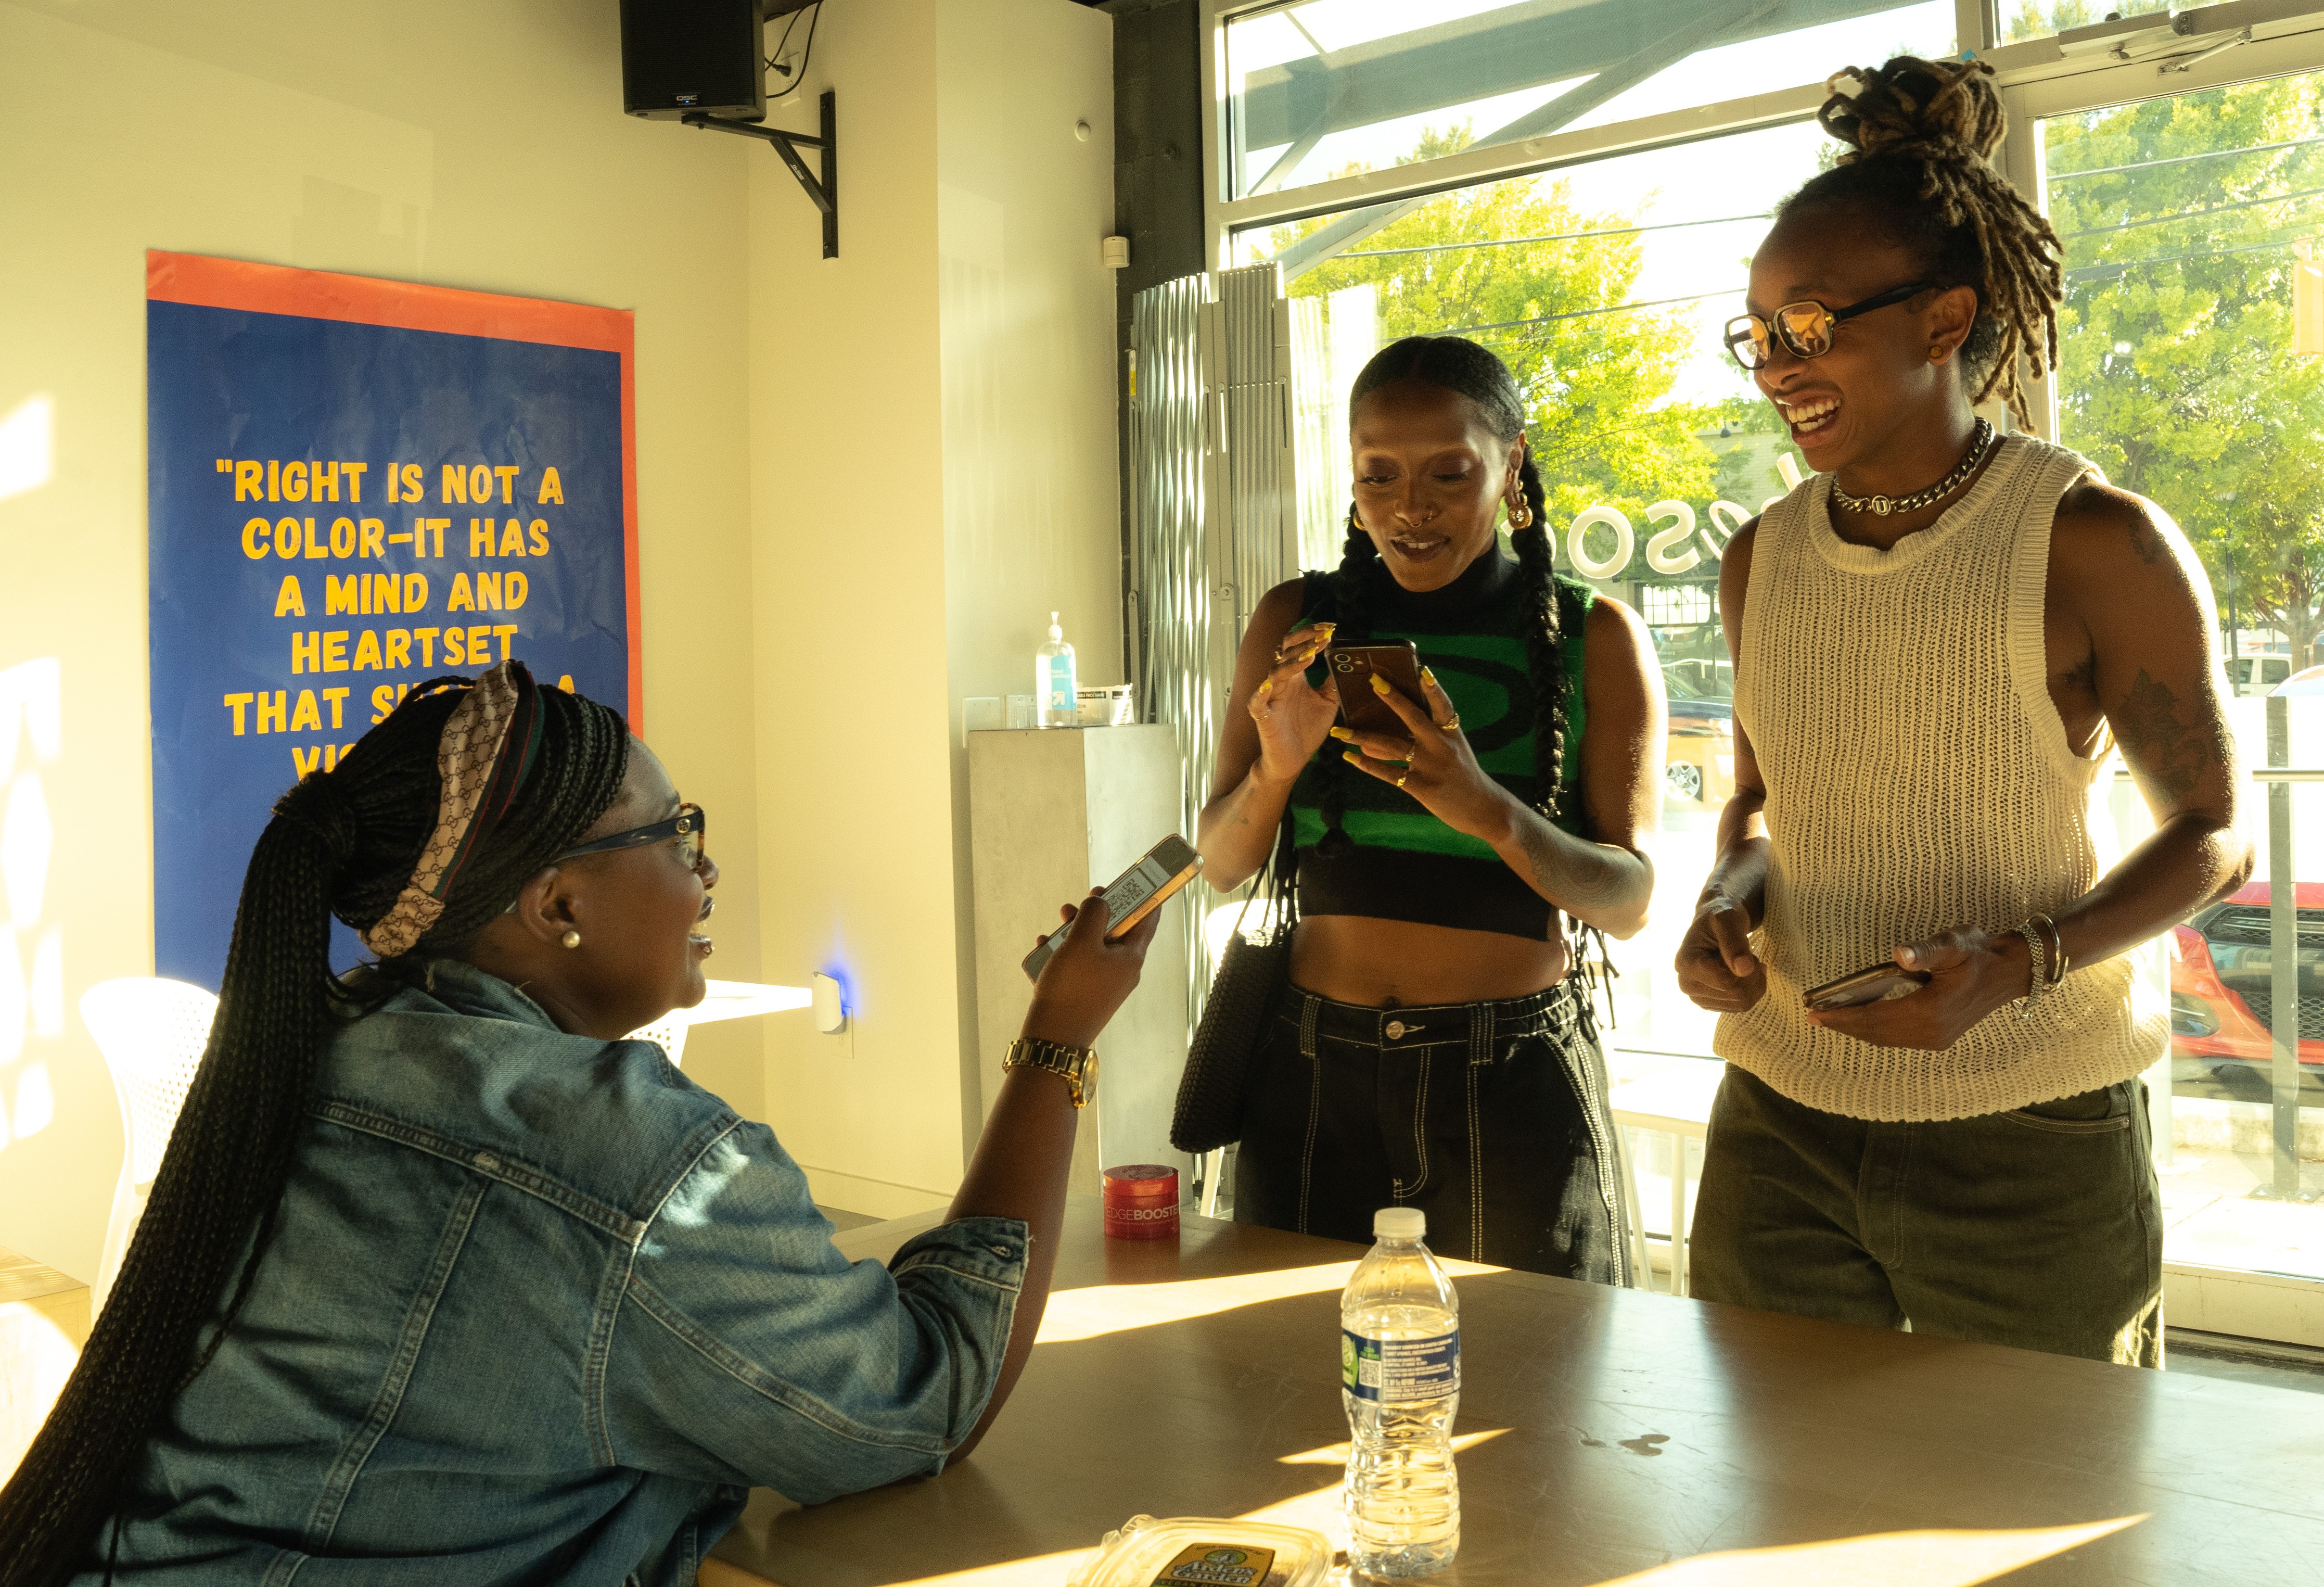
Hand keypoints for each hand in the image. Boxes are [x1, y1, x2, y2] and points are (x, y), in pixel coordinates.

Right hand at [1021, 888, 1162, 1049]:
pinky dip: (1065, 951)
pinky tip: (1044, 945)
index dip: (1144, 894)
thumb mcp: (1082, 941)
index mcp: (1132, 957)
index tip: (1135, 878)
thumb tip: (1101, 902)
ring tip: (1060, 917)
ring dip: (1078, 929)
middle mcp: (1123, 971)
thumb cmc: (1071, 988)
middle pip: (1118, 930)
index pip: (1149, 918)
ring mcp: (1105, 984)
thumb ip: (1094, 913)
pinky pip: (1079, 965)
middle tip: (1087, 898)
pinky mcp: (1087, 994)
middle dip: (1101, 910)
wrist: (1053, 1038)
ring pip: (1096, 946)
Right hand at [1249, 623, 1340, 786]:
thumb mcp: (1328, 702)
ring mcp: (1270, 697)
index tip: (1331, 628)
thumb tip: (1348, 660)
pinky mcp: (1263, 717)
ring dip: (1292, 662)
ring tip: (1310, 655)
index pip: (1299, 645)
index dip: (1312, 634)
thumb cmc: (1307, 730)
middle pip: (1285, 651)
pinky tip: (1269, 685)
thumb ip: (1334, 681)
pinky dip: (1261, 693)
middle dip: (1304, 641)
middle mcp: (1281, 681)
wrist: (1292, 760)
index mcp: (1295, 675)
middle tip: (1324, 636)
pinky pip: (1257, 702)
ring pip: (1275, 672)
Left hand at [1333, 667, 1510, 840]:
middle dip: (1392, 698)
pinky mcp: (1422, 787)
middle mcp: (1441, 746)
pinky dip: (1368, 765)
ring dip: (1362, 737)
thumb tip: (1395, 730)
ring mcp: (1431, 766)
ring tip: (1339, 731)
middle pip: (1413, 717)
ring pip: (1391, 746)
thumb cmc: (1465, 777)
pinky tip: (1351, 758)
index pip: (1443, 705)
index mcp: (1452, 734)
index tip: (1422, 670)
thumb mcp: (1454, 751)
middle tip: (1372, 681)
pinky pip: (1389, 773)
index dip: (1433, 688)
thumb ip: (1430, 739)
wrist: (1485, 810)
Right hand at [1675, 896, 1764, 1011]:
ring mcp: (1697, 996)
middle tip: (1750, 955)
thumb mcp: (1729, 919)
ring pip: (1741, 1004)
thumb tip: (1743, 969)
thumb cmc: (1721, 916)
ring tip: (1747, 962)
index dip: (1747, 967)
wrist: (1715, 923)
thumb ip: (1735, 942)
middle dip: (1752, 975)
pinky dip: (1751, 990)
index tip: (1746, 948)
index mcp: (1686, 964)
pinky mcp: (1709, 1002)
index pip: (1728, 982)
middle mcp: (1687, 984)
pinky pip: (1740, 1007)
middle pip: (1736, 995)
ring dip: (1754, 982)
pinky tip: (1745, 973)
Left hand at [1807, 927, 2031, 1050]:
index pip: (1875, 1019)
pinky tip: (1862, 1020)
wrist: (2010, 970)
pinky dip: (1876, 1031)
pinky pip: (1899, 1038)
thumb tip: (1898, 954)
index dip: (1844, 1017)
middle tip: (1814, 1016)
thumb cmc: (1979, 953)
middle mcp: (1932, 1033)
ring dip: (1859, 1030)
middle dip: (1844, 1026)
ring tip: (1831, 1019)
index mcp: (1930, 1012)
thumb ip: (1925, 951)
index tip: (1815, 1014)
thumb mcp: (1953, 944)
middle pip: (1877, 1034)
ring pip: (1886, 1039)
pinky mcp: (1940, 1038)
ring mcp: (1937, 1039)